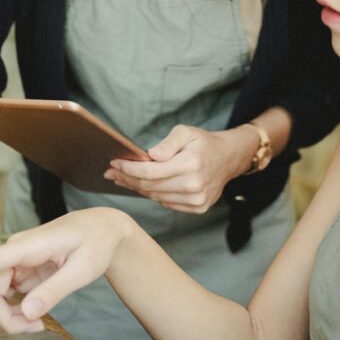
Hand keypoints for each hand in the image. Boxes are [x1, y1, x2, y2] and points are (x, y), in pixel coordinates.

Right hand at [0, 208, 132, 331]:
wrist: (103, 229)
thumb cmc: (96, 242)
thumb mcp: (84, 268)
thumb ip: (55, 289)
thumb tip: (27, 310)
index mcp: (28, 246)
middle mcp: (15, 253)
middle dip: (3, 317)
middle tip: (36, 327)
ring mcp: (15, 263)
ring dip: (10, 317)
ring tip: (39, 322)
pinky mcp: (19, 271)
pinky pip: (5, 298)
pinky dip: (16, 313)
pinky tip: (37, 315)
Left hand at [104, 125, 256, 212]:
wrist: (228, 159)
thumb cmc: (203, 143)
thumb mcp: (186, 132)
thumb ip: (168, 143)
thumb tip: (150, 155)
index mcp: (190, 164)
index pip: (150, 171)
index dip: (129, 168)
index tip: (114, 163)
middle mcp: (193, 185)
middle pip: (150, 186)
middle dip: (127, 178)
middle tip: (111, 173)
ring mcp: (196, 200)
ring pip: (156, 197)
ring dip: (137, 188)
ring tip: (123, 179)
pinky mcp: (197, 207)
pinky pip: (167, 204)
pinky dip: (153, 195)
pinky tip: (144, 186)